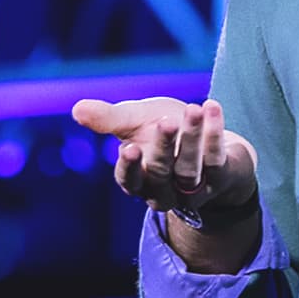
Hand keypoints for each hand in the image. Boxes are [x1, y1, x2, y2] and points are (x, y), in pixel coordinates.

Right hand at [71, 96, 258, 214]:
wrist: (206, 135)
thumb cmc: (162, 130)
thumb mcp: (134, 122)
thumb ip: (109, 119)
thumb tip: (77, 109)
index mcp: (139, 179)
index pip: (129, 181)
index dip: (129, 167)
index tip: (129, 149)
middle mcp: (165, 190)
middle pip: (161, 173)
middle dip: (163, 146)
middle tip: (166, 121)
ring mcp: (194, 188)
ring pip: (190, 168)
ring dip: (192, 138)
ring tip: (193, 108)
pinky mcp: (221, 178)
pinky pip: (217, 159)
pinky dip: (214, 133)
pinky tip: (212, 107)